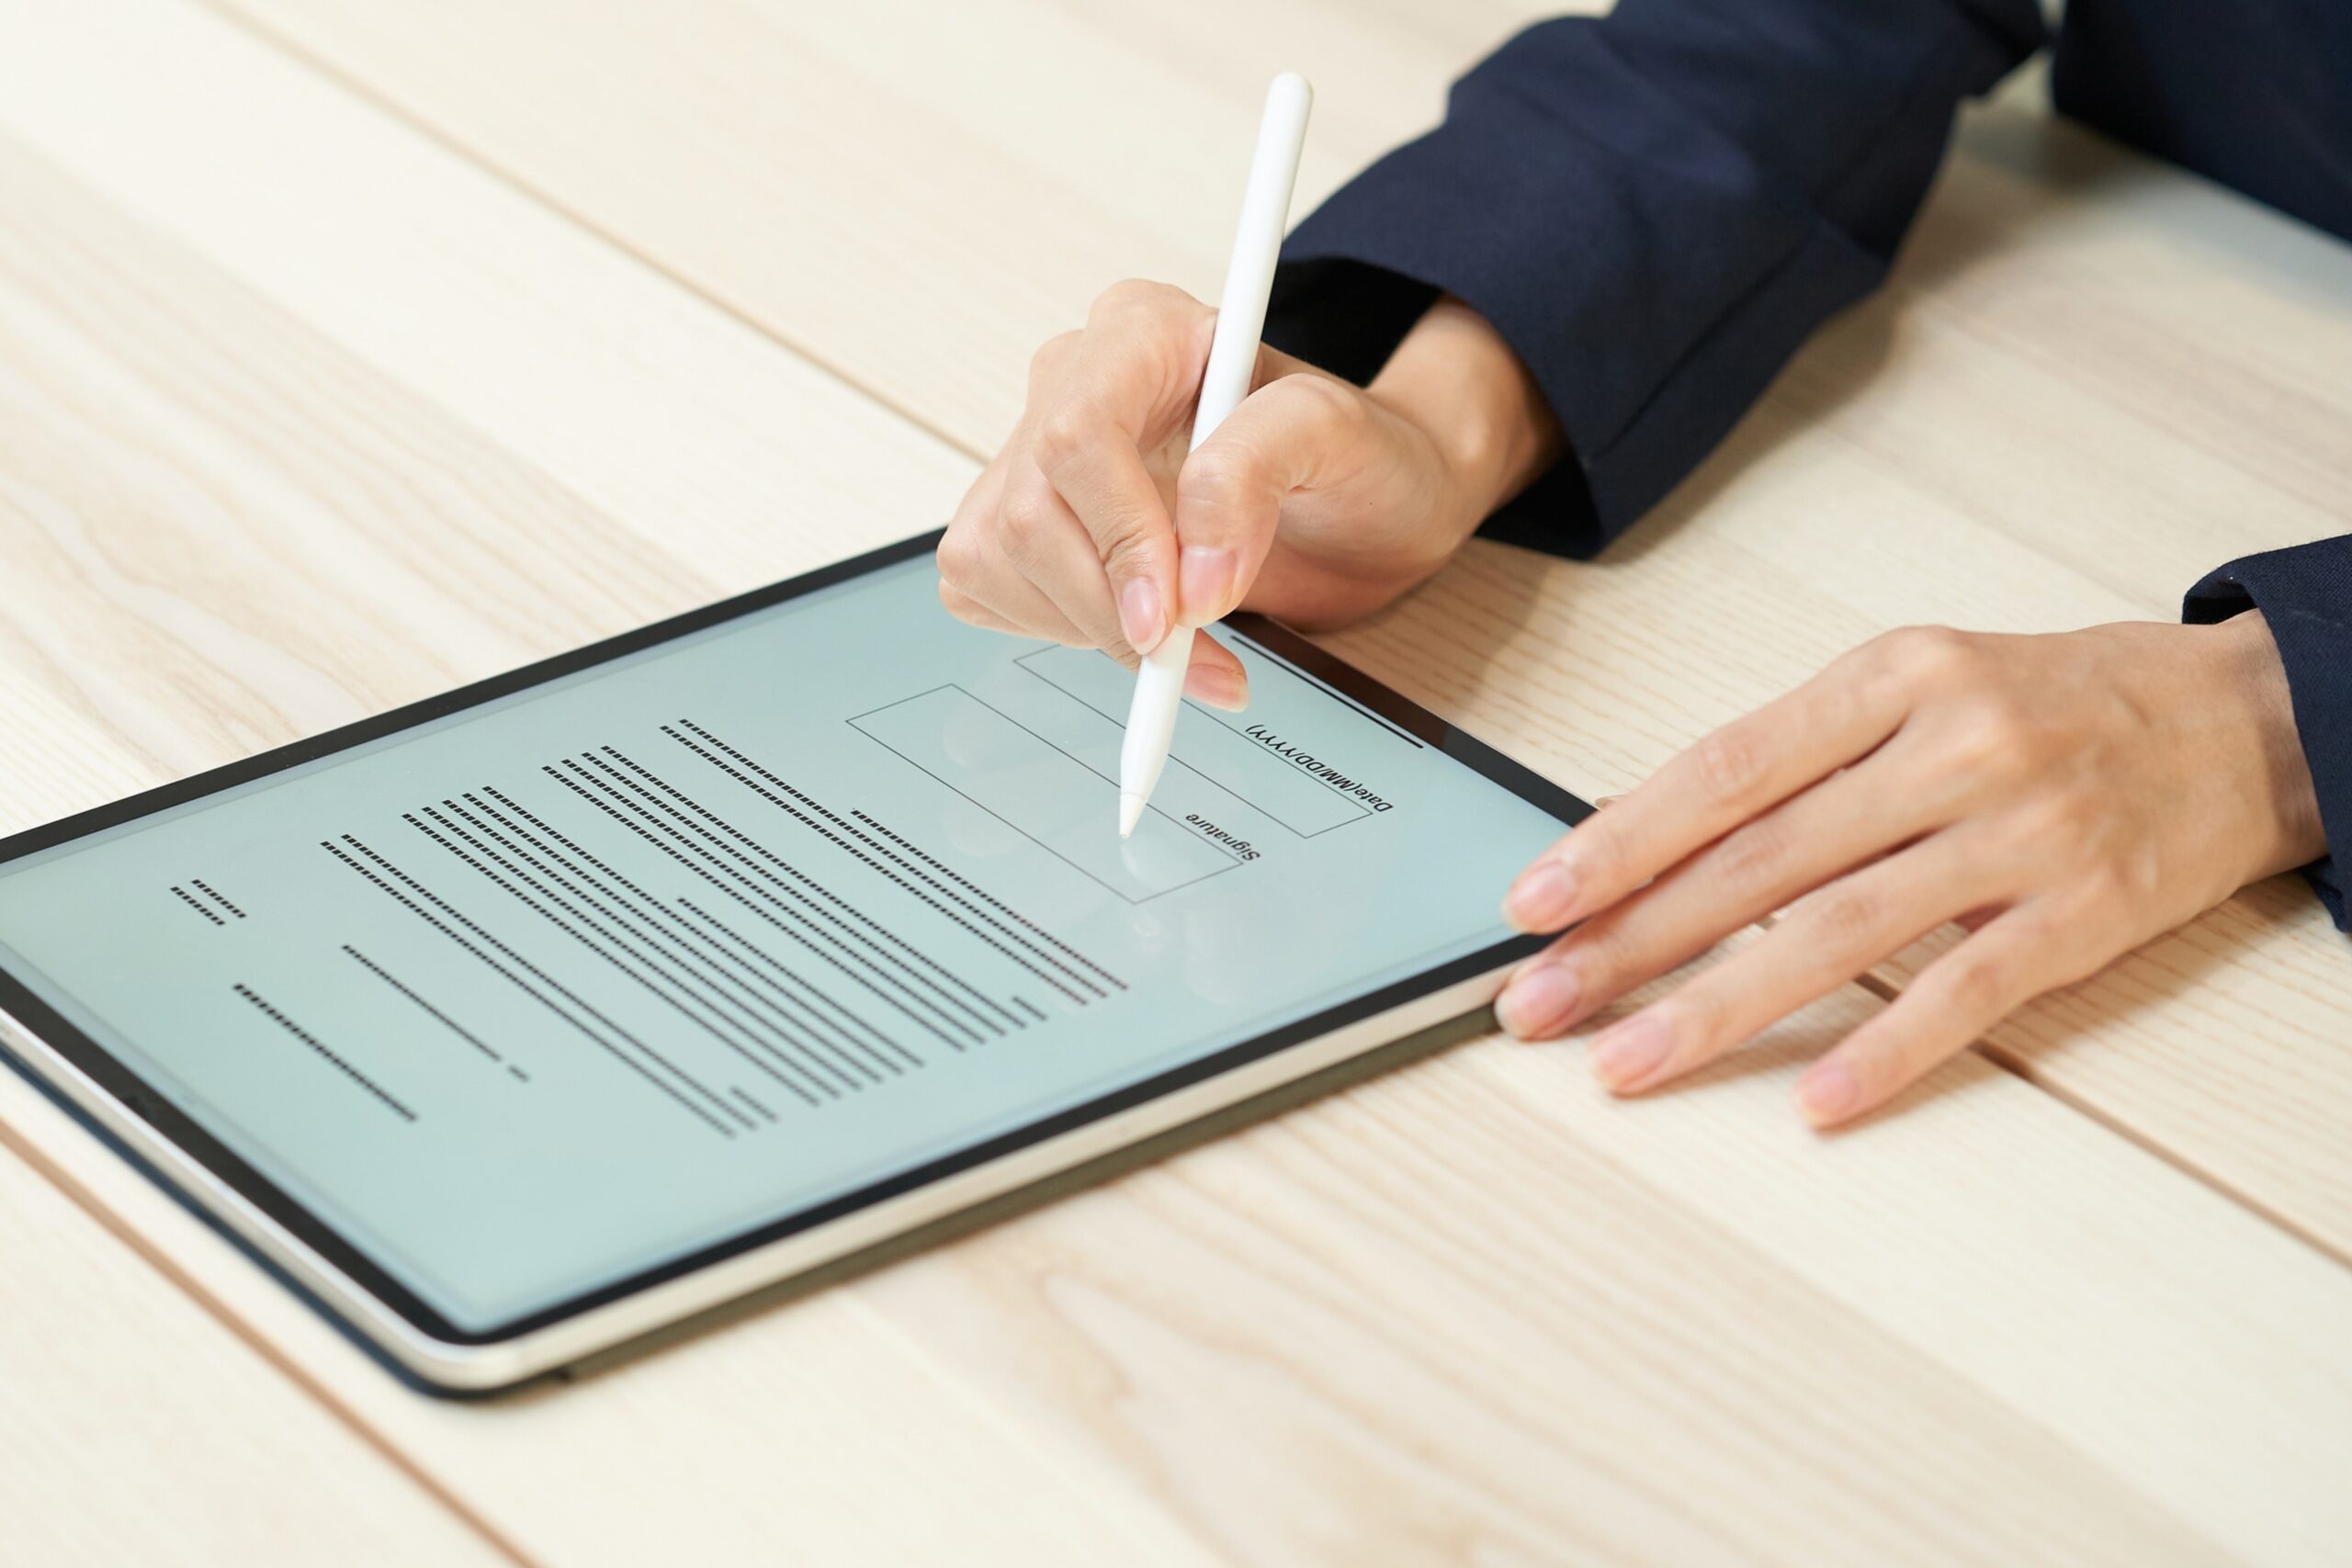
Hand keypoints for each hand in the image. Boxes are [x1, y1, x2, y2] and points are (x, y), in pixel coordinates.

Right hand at [936, 280, 1557, 705]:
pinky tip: (1130, 627)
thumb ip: (1258, 472)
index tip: (1176, 615)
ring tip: (1182, 643)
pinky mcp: (1012, 517)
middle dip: (1108, 607)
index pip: (1078, 431)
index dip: (1118, 536)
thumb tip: (1191, 576)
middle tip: (1189, 655)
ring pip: (995, 557)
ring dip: (1089, 630)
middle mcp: (1072, 380)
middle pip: (1028, 512)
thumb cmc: (1350, 458)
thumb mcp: (1340, 439)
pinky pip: (985, 586)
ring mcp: (1031, 449)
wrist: (1351, 505)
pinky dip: (1059, 633)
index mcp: (1142, 331)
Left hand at [1495, 615, 2325, 1126]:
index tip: (1533, 900)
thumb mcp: (1913, 690)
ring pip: (1839, 930)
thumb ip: (1791, 760)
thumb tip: (1638, 833)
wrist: (2242, 719)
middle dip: (1631, 938)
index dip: (1619, 840)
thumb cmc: (2047, 704)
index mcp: (1891, 678)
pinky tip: (1814, 1100)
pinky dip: (1887, 1049)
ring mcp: (2022, 831)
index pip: (1725, 768)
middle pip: (1760, 858)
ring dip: (1717, 1006)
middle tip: (1537, 1002)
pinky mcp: (2085, 914)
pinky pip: (1968, 992)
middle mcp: (1951, 746)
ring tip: (1626, 1063)